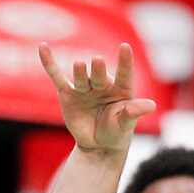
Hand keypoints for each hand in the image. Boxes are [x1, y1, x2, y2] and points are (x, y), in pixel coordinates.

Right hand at [37, 42, 155, 155]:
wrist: (98, 145)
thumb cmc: (117, 131)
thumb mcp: (126, 123)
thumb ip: (134, 112)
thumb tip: (151, 106)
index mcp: (121, 89)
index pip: (124, 73)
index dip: (124, 61)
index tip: (125, 47)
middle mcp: (103, 84)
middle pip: (100, 75)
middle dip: (98, 70)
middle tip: (97, 61)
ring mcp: (84, 87)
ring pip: (81, 77)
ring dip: (81, 71)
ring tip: (80, 64)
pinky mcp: (68, 93)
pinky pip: (57, 76)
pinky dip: (49, 63)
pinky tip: (43, 47)